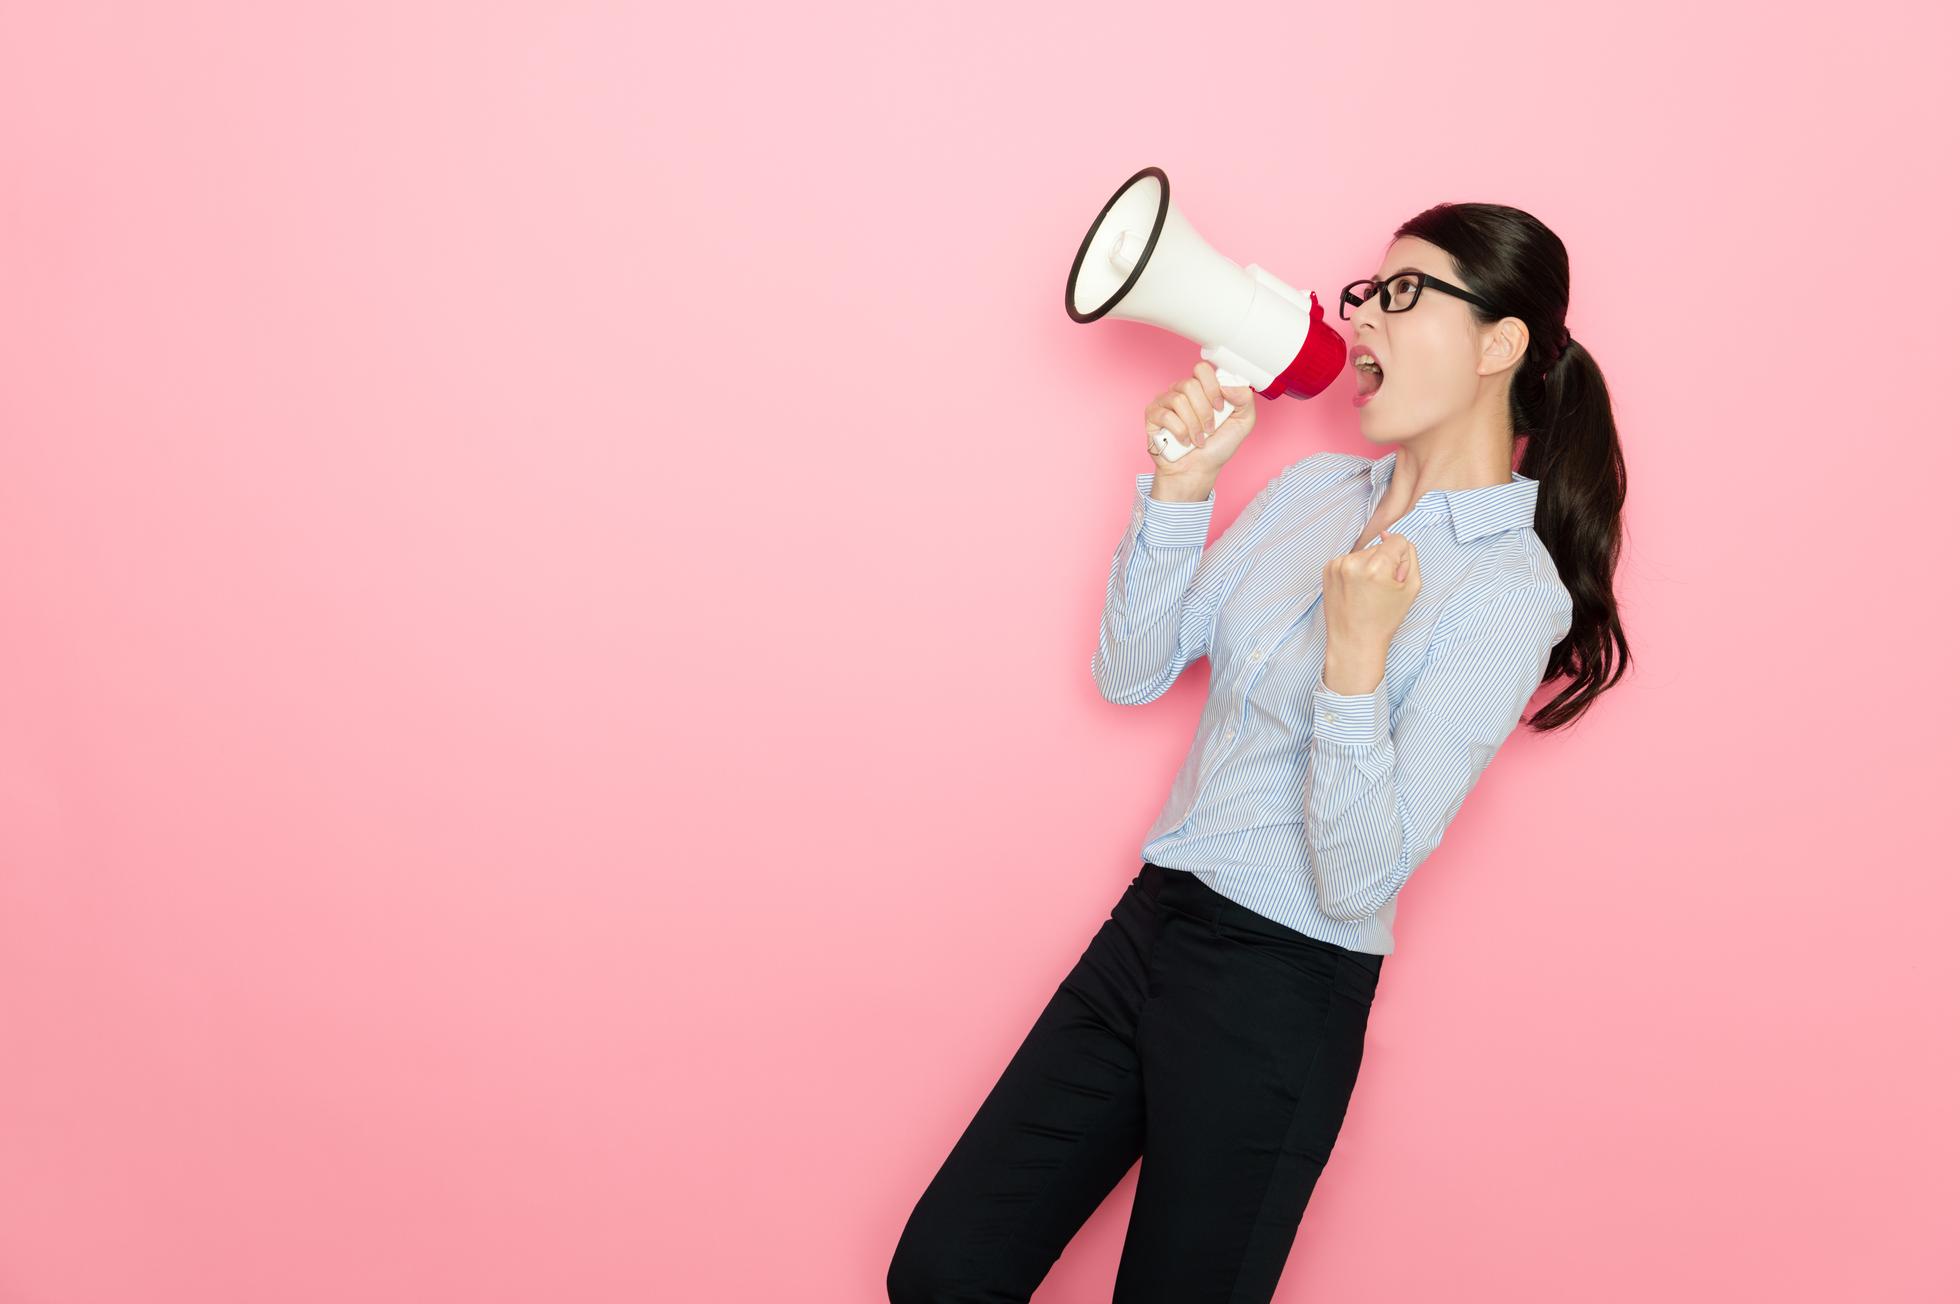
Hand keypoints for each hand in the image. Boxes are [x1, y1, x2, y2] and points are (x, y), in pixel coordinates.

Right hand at [1143, 361, 1256, 480]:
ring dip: (1193, 425)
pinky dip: (1180, 432)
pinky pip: (1166, 415)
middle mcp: (1182, 392)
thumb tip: (1227, 385)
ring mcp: (1165, 402)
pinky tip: (1184, 441)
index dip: (1212, 388)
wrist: (1198, 470)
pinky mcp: (1153, 416)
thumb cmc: (1217, 447)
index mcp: (1202, 389)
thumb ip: (1245, 399)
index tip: (1220, 407)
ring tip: (1198, 439)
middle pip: (1189, 384)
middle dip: (1204, 411)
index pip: (1202, 370)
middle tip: (1210, 428)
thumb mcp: (1243, 423)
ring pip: (1178, 400)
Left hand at [1321, 532, 1420, 661]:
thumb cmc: (1383, 620)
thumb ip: (1409, 557)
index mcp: (1376, 567)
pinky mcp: (1327, 570)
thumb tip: (1390, 535)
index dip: (1401, 560)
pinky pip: (1350, 560)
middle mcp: (1353, 562)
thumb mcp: (1411, 588)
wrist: (1354, 642)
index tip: (1394, 579)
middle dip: (1384, 564)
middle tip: (1379, 591)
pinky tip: (1355, 591)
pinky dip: (1355, 572)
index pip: (1398, 540)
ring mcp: (1337, 565)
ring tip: (1366, 593)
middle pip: (1380, 547)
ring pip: (1364, 553)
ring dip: (1368, 567)